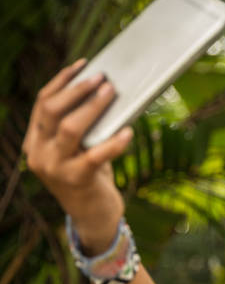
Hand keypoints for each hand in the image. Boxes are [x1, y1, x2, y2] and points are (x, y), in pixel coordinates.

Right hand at [23, 59, 133, 253]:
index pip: (43, 103)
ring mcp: (55, 168)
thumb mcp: (80, 150)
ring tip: (112, 93)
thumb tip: (107, 93)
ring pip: (70, 128)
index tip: (84, 65)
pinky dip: (114, 142)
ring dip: (93, 107)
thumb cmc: (91, 178)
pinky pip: (96, 155)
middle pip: (53, 110)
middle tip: (103, 79)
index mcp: (36, 142)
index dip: (63, 81)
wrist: (94, 218)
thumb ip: (83, 128)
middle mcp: (39, 153)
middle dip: (78, 90)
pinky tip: (129, 132)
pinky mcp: (76, 180)